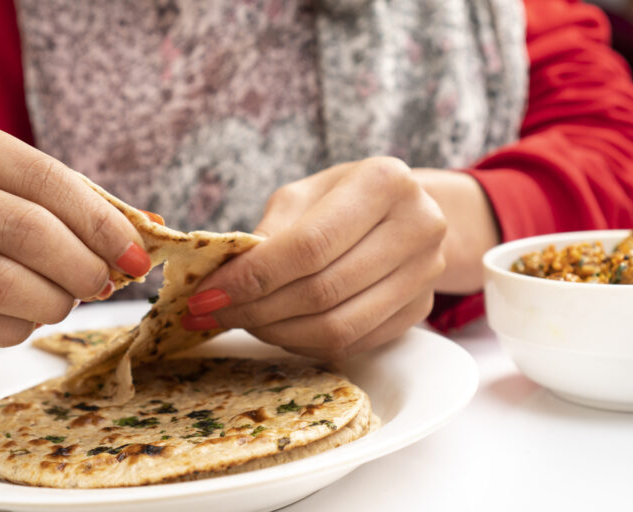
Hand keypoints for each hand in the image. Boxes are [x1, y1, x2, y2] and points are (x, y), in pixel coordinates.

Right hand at [0, 105, 149, 346]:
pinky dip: (14, 326)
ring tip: (67, 297)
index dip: (100, 223)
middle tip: (102, 282)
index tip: (136, 255)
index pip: (43, 179)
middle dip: (82, 267)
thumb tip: (149, 225)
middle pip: (26, 231)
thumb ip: (66, 193)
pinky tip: (24, 313)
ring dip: (53, 300)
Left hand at [183, 157, 446, 359]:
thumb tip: (224, 282)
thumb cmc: (346, 198)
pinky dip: (306, 344)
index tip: (207, 294)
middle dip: (256, 310)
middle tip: (214, 314)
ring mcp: (426, 273)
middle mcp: (418, 226)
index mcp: (384, 182)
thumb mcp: (306, 195)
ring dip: (278, 333)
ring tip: (244, 323)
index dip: (253, 276)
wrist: (408, 212)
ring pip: (338, 327)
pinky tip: (280, 330)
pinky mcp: (421, 309)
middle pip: (322, 291)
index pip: (309, 245)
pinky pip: (353, 343)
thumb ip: (271, 233)